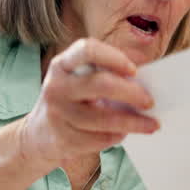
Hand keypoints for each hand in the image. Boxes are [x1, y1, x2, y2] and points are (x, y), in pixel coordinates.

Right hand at [20, 38, 158, 166]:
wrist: (38, 134)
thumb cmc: (70, 100)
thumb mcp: (79, 79)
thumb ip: (106, 72)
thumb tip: (145, 74)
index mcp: (62, 65)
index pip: (88, 50)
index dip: (114, 57)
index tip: (134, 70)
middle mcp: (57, 86)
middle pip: (101, 85)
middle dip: (132, 93)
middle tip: (149, 101)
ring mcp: (59, 114)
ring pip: (105, 119)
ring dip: (134, 123)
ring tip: (151, 124)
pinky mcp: (65, 139)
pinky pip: (101, 138)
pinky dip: (118, 135)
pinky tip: (125, 132)